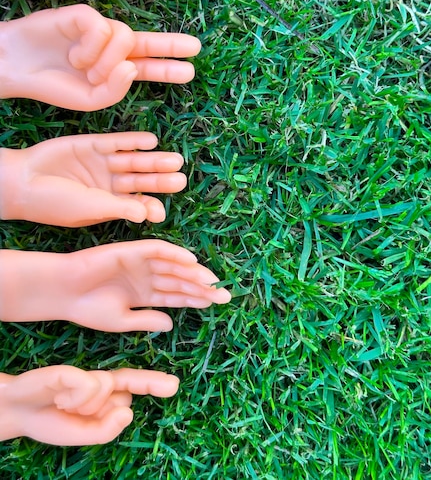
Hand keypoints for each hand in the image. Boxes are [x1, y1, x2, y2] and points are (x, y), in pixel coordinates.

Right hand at [0, 5, 200, 109]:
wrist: (18, 67)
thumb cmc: (55, 84)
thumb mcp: (90, 100)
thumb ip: (115, 90)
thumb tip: (133, 66)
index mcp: (115, 67)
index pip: (147, 65)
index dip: (167, 67)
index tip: (190, 70)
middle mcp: (112, 46)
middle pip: (147, 42)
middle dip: (170, 45)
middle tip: (194, 47)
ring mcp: (98, 29)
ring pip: (124, 37)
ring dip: (107, 60)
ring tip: (85, 68)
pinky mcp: (83, 14)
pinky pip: (102, 28)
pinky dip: (92, 46)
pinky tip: (76, 54)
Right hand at [0, 132, 185, 225]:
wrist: (22, 180)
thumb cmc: (54, 203)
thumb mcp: (89, 208)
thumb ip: (118, 208)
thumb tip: (148, 215)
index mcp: (111, 204)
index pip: (138, 205)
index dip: (151, 206)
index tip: (161, 210)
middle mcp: (111, 183)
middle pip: (142, 181)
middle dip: (160, 180)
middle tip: (179, 179)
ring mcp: (104, 163)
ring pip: (134, 162)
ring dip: (153, 160)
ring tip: (174, 160)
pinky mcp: (94, 144)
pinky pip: (118, 142)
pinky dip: (134, 141)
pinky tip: (151, 141)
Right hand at [0, 241, 231, 330]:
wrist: (62, 292)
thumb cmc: (86, 308)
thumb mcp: (121, 321)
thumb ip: (147, 320)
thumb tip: (171, 324)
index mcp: (145, 294)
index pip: (177, 296)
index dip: (196, 299)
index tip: (216, 304)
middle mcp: (147, 276)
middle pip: (180, 281)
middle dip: (202, 287)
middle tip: (224, 295)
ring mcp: (141, 263)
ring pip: (174, 266)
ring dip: (193, 273)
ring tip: (212, 282)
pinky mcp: (132, 250)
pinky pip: (158, 250)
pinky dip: (175, 253)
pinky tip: (191, 262)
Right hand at [0, 366, 178, 444]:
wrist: (19, 412)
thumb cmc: (53, 422)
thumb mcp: (83, 435)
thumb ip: (106, 430)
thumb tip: (129, 414)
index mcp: (107, 396)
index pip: (134, 387)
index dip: (154, 383)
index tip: (174, 384)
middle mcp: (102, 382)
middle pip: (122, 396)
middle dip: (102, 412)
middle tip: (77, 414)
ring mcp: (88, 375)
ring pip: (106, 389)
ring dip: (84, 406)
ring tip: (64, 405)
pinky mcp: (72, 370)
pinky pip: (89, 386)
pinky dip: (75, 398)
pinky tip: (60, 396)